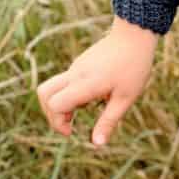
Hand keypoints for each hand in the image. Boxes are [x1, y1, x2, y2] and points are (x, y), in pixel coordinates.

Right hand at [36, 16, 158, 147]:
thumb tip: (97, 144)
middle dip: (51, 113)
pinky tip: (93, 94)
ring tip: (84, 108)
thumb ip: (109, 121)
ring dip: (60, 103)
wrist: (135, 33)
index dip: (58, 122)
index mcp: (86, 83)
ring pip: (52, 86)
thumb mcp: (126, 98)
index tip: (72, 131)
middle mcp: (75, 74)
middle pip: (44, 93)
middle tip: (70, 122)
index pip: (55, 104)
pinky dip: (70, 93)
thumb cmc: (134, 66)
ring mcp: (75, 67)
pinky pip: (64, 81)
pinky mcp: (80, 63)